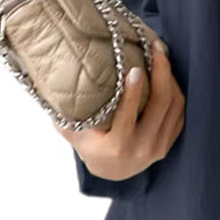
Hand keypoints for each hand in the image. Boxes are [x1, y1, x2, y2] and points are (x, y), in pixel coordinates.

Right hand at [53, 39, 184, 180]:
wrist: (112, 171)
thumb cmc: (88, 144)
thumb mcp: (72, 131)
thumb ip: (62, 110)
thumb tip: (39, 76)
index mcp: (116, 148)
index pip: (128, 116)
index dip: (134, 92)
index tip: (135, 68)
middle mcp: (142, 149)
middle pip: (160, 105)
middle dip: (161, 72)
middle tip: (156, 48)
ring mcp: (159, 147)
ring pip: (174, 106)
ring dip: (171, 77)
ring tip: (161, 54)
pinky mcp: (170, 142)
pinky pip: (180, 112)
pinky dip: (176, 90)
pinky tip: (168, 72)